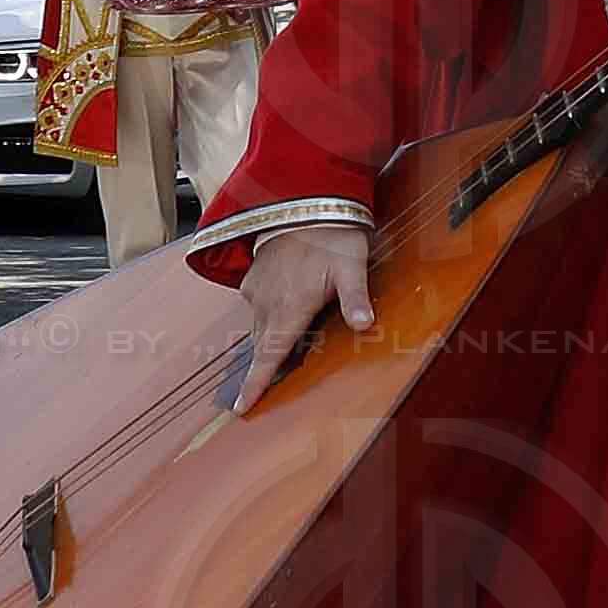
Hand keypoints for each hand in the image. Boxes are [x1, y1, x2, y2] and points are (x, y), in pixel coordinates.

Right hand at [226, 221, 372, 412]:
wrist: (303, 199)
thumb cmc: (332, 234)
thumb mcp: (352, 266)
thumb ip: (355, 298)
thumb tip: (366, 325)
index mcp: (289, 308)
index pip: (269, 355)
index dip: (256, 384)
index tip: (241, 408)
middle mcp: (266, 303)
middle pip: (263, 347)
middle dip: (264, 368)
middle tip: (267, 388)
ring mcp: (256, 290)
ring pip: (260, 329)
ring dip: (269, 341)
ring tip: (286, 346)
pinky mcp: (252, 278)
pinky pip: (257, 308)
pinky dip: (268, 318)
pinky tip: (285, 311)